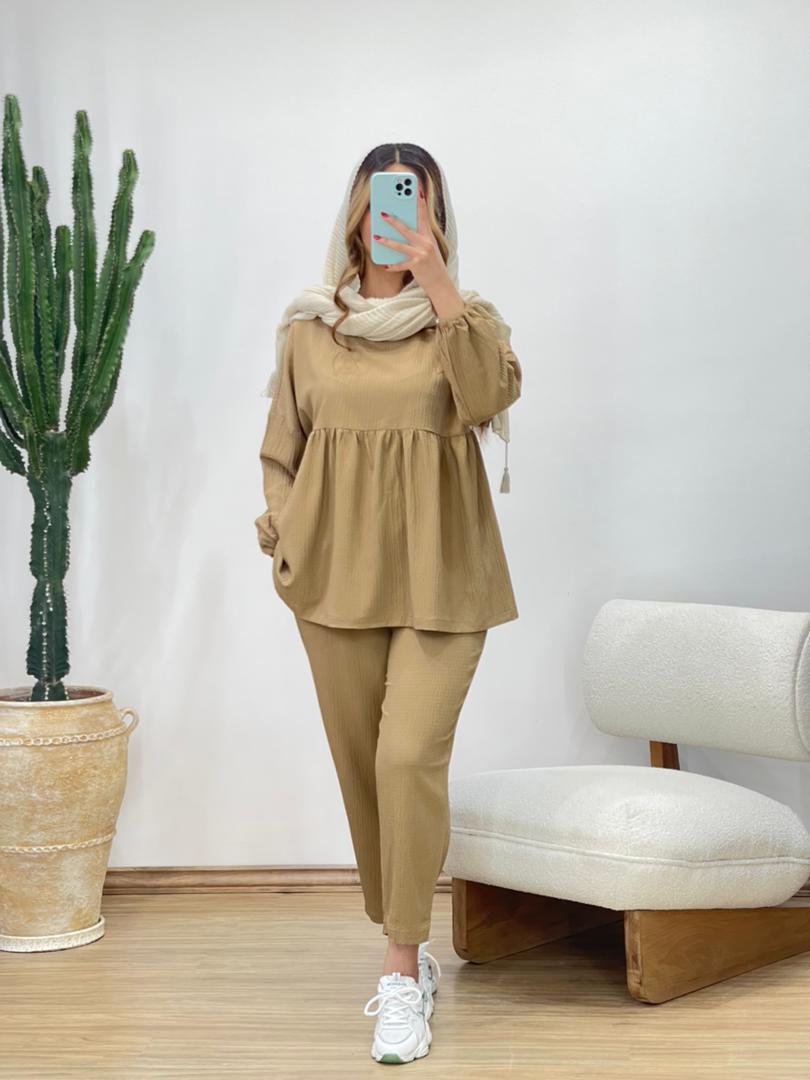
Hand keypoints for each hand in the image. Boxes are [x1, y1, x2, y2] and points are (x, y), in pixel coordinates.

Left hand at [373, 178, 451, 293]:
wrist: (440, 282)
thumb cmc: (432, 264)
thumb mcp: (428, 247)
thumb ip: (419, 236)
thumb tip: (403, 228)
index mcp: (428, 236)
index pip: (423, 216)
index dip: (419, 203)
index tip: (415, 190)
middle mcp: (426, 243)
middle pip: (407, 229)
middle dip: (393, 221)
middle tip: (382, 213)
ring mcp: (421, 254)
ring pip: (400, 245)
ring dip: (387, 241)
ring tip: (376, 237)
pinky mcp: (417, 265)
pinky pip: (401, 264)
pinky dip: (393, 266)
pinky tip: (385, 266)